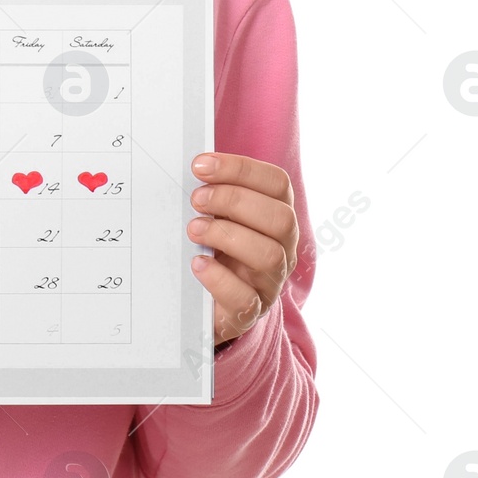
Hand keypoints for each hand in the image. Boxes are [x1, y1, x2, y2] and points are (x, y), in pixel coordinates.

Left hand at [185, 151, 296, 346]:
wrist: (209, 302)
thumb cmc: (215, 247)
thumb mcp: (218, 216)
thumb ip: (214, 193)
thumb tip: (194, 168)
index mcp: (278, 216)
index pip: (277, 183)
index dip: (241, 168)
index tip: (200, 166)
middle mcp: (283, 248)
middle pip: (280, 218)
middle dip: (234, 200)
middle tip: (197, 200)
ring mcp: (270, 282)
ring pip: (269, 255)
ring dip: (226, 235)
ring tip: (193, 230)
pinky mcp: (251, 311)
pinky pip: (246, 299)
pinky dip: (219, 278)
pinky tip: (197, 263)